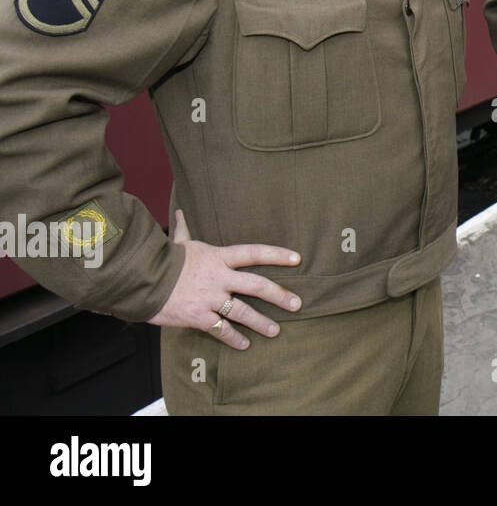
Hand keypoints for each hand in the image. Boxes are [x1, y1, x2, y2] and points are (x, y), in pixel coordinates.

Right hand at [148, 210, 302, 349]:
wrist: (139, 279)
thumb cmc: (160, 260)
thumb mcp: (178, 243)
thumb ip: (184, 230)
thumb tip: (180, 212)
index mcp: (218, 257)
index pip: (254, 253)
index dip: (277, 255)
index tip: (297, 258)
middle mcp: (219, 278)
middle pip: (257, 286)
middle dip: (279, 296)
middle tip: (297, 305)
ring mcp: (210, 298)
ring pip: (242, 312)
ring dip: (261, 323)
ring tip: (275, 331)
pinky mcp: (198, 317)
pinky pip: (221, 330)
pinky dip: (234, 338)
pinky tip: (244, 345)